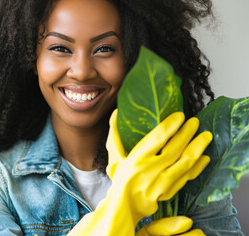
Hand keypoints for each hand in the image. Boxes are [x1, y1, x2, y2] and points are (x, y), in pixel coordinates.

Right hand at [68, 110, 211, 235]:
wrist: (123, 207)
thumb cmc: (120, 180)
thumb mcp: (114, 157)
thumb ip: (115, 135)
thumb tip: (116, 113)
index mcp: (135, 160)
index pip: (155, 139)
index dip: (169, 126)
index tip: (179, 116)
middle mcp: (149, 171)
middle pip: (173, 150)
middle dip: (186, 134)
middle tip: (195, 122)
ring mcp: (160, 183)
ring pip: (183, 164)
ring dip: (197, 148)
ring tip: (206, 136)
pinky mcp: (168, 192)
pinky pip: (186, 178)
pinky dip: (197, 168)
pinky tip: (204, 158)